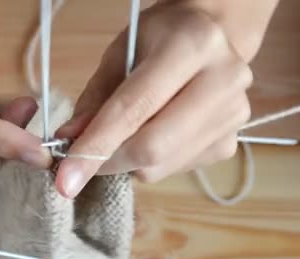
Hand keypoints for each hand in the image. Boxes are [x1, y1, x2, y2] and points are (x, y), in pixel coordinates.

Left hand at [54, 2, 256, 197]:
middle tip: (81, 164)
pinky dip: (152, 163)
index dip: (96, 146)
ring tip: (121, 137)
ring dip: (128, 163)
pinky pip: (175, 170)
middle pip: (153, 146)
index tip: (65, 179)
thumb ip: (94, 100)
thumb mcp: (118, 55)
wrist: (208, 38)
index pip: (135, 108)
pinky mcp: (231, 143)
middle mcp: (224, 80)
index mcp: (192, 45)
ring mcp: (234, 115)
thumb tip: (69, 141)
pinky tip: (154, 133)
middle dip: (108, 162)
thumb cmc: (156, 42)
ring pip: (161, 165)